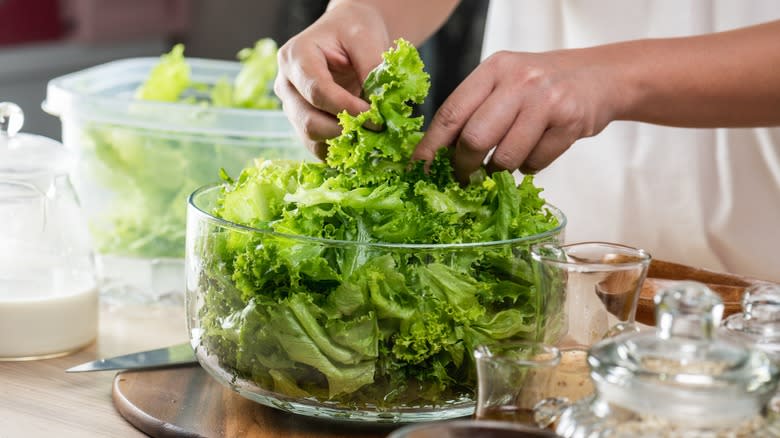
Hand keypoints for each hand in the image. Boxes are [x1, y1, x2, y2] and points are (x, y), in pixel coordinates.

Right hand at [274, 3, 390, 158]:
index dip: (347, 109)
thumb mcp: (366, 38)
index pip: (317, 91)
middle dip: (344, 131)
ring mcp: (292, 106)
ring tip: (370, 139)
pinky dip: (340, 151)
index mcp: (296, 57)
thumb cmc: (353, 31)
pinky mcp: (303, 123)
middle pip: (308, 121)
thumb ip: (372, 68)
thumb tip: (379, 105)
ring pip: (310, 139)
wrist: (346, 34)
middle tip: (376, 132)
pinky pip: (317, 147)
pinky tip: (361, 144)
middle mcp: (287, 84)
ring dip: (342, 144)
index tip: (375, 117)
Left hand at [412, 49, 623, 181]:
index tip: (418, 169)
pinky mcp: (570, 122)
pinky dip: (530, 166)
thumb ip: (474, 111)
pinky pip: (535, 163)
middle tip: (463, 178)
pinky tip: (537, 149)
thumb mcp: (504, 83)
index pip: (452, 113)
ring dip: (500, 170)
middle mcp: (518, 81)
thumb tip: (438, 155)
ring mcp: (546, 101)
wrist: (598, 77)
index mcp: (494, 70)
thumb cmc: (541, 86)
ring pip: (505, 157)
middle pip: (475, 138)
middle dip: (464, 166)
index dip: (431, 146)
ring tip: (506, 160)